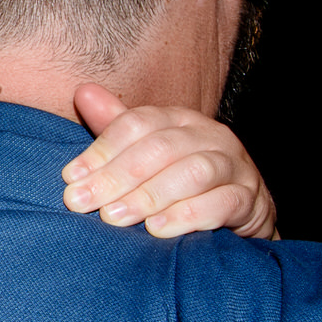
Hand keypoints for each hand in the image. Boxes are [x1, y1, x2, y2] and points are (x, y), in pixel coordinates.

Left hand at [63, 84, 278, 238]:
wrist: (240, 213)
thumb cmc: (179, 180)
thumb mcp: (146, 151)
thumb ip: (116, 127)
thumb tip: (83, 92)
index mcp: (179, 119)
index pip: (137, 124)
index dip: (101, 150)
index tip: (71, 178)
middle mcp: (210, 135)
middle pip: (161, 148)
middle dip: (117, 176)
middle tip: (83, 203)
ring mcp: (235, 166)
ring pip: (194, 172)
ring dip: (149, 195)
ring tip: (114, 217)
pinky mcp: (250, 199)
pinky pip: (223, 202)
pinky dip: (188, 216)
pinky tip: (158, 229)